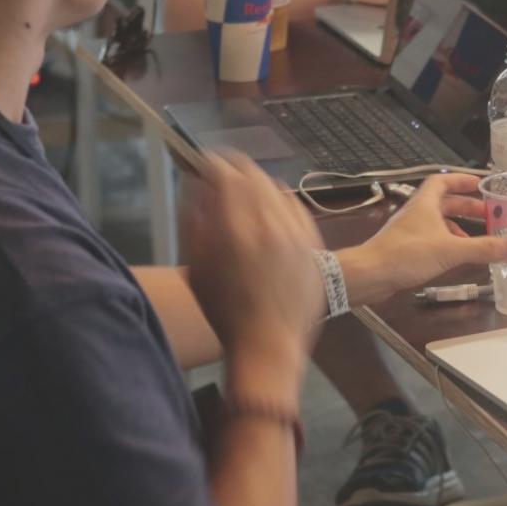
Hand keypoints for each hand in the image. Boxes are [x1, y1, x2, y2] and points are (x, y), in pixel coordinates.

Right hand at [181, 153, 325, 373]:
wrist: (270, 343)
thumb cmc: (224, 312)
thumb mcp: (196, 268)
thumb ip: (194, 221)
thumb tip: (196, 186)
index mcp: (235, 229)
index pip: (224, 175)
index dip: (211, 163)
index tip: (202, 163)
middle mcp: (268, 223)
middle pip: (251, 174)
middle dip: (233, 167)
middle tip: (220, 169)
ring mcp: (295, 231)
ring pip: (275, 186)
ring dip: (255, 180)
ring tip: (241, 186)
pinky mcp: (313, 241)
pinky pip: (295, 205)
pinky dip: (279, 198)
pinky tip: (270, 203)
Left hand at [341, 173, 506, 304]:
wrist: (370, 274)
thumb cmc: (407, 254)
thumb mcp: (450, 250)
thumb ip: (484, 248)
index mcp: (425, 203)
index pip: (443, 181)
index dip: (462, 180)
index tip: (481, 185)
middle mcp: (417, 213)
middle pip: (444, 202)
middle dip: (467, 206)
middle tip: (489, 214)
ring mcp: (410, 231)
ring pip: (439, 222)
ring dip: (459, 227)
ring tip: (480, 237)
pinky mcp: (406, 248)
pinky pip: (433, 239)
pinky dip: (448, 243)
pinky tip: (458, 257)